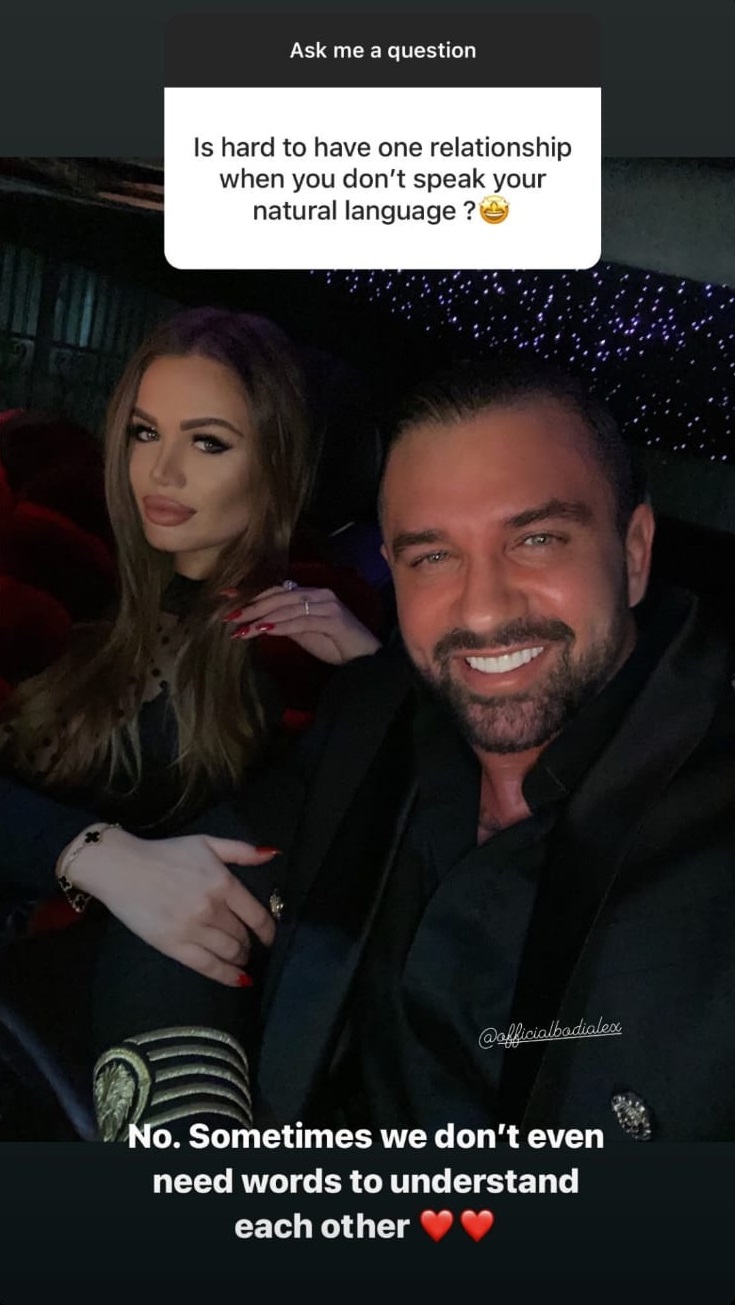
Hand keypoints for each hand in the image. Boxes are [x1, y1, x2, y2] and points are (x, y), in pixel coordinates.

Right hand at [61, 828, 277, 985]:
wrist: (122, 867)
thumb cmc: (165, 853)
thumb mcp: (206, 842)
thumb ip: (241, 850)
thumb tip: (272, 854)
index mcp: (222, 883)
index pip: (256, 915)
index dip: (268, 930)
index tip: (270, 936)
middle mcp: (211, 908)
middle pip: (242, 935)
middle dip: (249, 943)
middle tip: (249, 946)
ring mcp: (192, 929)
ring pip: (228, 952)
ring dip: (240, 958)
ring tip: (240, 958)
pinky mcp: (173, 945)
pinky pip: (207, 966)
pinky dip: (227, 976)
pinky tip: (239, 979)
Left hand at [222, 584, 380, 664]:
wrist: (365, 659)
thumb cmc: (336, 646)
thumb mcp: (305, 633)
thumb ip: (285, 624)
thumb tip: (260, 621)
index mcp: (312, 594)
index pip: (277, 589)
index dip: (251, 592)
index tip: (226, 595)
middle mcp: (319, 594)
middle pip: (278, 596)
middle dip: (251, 606)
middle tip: (228, 615)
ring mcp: (327, 605)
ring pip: (286, 608)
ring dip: (261, 618)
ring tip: (240, 629)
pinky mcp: (332, 619)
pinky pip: (300, 621)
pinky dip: (280, 626)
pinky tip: (263, 632)